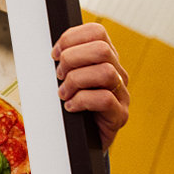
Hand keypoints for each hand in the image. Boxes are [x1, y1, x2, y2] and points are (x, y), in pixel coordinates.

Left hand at [52, 23, 129, 149]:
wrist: (81, 142)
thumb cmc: (70, 107)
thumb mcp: (64, 79)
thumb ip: (63, 63)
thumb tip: (51, 52)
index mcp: (105, 59)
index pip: (97, 32)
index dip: (71, 38)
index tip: (54, 54)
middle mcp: (117, 73)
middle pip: (102, 49)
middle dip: (72, 59)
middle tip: (59, 76)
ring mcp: (122, 94)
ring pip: (106, 72)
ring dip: (76, 81)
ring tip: (63, 94)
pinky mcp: (120, 115)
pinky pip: (105, 99)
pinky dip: (82, 101)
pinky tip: (71, 107)